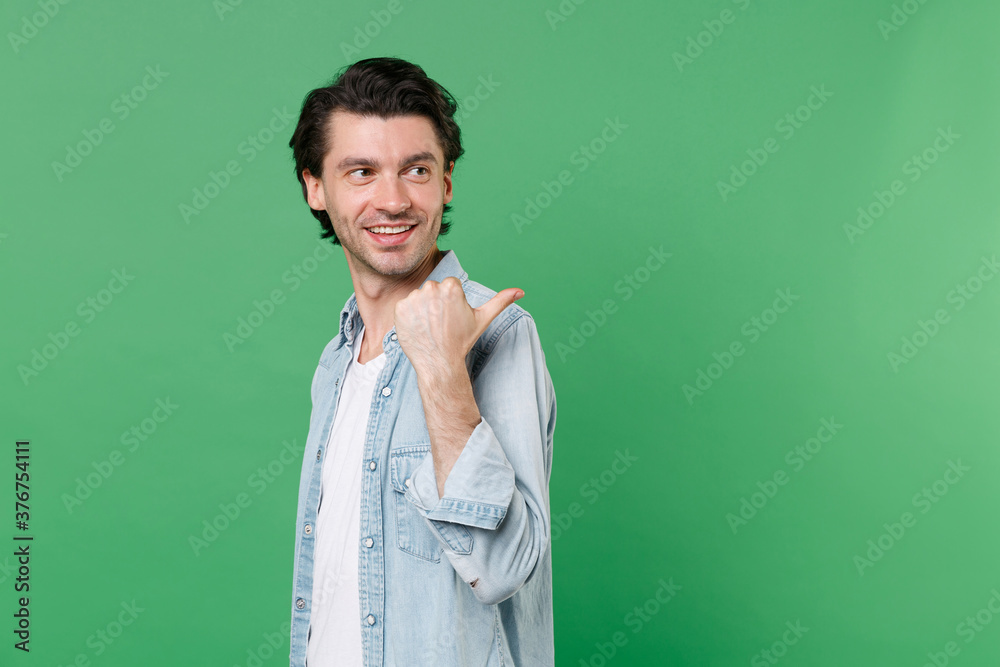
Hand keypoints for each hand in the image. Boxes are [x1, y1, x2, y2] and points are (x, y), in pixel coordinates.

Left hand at [394, 277, 523, 374]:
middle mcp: (431, 288)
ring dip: (422, 309)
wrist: (439, 362)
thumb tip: (520, 291)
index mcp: (451, 287)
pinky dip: (409, 316)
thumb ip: (500, 301)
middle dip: (436, 303)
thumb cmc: (461, 340)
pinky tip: (418, 329)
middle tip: (441, 323)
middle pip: (433, 290)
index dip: (451, 302)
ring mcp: (413, 298)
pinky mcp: (399, 308)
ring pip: (419, 297)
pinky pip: (404, 306)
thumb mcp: (482, 319)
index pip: (449, 286)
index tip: (452, 317)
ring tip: (430, 327)